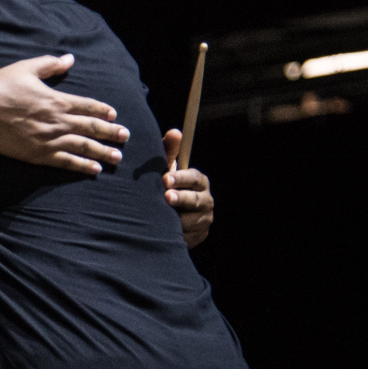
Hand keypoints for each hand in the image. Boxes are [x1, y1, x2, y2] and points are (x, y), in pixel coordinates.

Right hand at [0, 55, 128, 174]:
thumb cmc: (0, 87)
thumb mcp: (26, 69)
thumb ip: (50, 64)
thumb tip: (70, 58)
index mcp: (57, 99)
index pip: (87, 105)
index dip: (103, 111)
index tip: (114, 116)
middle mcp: (58, 120)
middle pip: (91, 127)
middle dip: (111, 132)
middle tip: (126, 137)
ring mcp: (50, 138)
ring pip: (83, 146)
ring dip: (102, 152)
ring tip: (116, 157)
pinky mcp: (38, 153)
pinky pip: (66, 161)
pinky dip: (82, 165)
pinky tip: (94, 169)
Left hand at [162, 129, 213, 247]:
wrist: (167, 213)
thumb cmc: (166, 186)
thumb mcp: (165, 169)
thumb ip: (169, 152)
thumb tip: (175, 132)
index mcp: (199, 182)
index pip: (194, 178)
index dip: (181, 178)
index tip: (165, 179)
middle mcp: (206, 200)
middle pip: (196, 200)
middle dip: (181, 199)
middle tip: (166, 198)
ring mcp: (204, 219)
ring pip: (193, 221)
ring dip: (177, 220)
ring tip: (162, 218)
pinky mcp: (200, 235)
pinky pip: (189, 237)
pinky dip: (177, 235)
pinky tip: (165, 232)